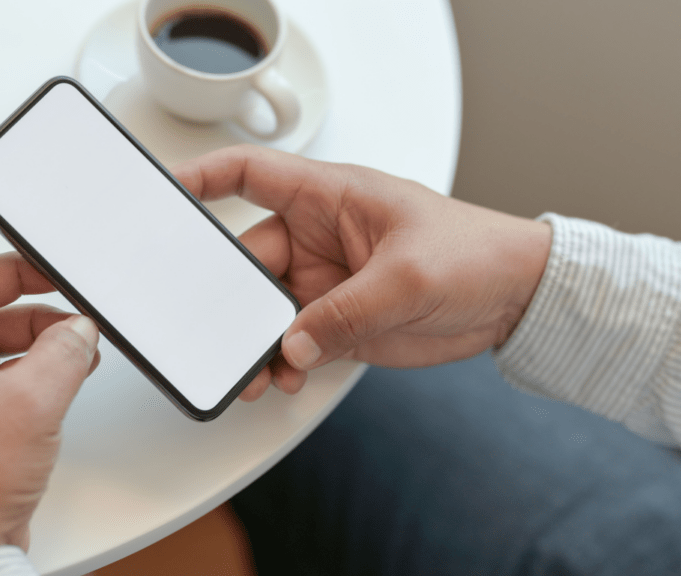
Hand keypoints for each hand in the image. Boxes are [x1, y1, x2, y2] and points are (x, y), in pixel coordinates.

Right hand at [173, 145, 550, 399]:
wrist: (514, 299)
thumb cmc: (476, 253)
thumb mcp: (409, 277)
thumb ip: (346, 312)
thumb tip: (292, 344)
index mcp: (332, 198)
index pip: (251, 174)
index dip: (204, 176)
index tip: (166, 192)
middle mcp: (320, 237)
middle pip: (247, 260)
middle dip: (228, 298)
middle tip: (218, 329)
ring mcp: (326, 282)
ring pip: (265, 310)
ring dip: (254, 340)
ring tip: (254, 370)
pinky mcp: (339, 321)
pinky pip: (292, 342)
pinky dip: (281, 361)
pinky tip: (284, 375)